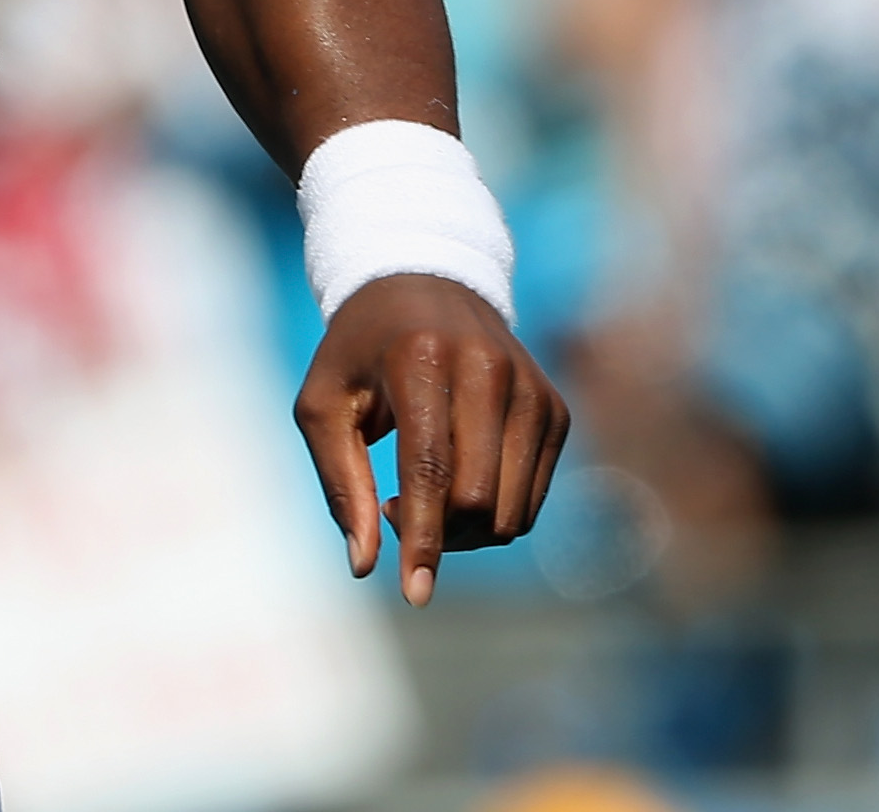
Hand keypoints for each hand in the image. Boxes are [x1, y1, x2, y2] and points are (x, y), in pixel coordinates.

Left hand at [295, 271, 568, 604]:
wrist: (422, 282)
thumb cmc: (358, 351)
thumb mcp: (323, 403)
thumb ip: (340, 482)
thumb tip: (364, 565)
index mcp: (423, 360)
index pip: (432, 470)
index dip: (423, 539)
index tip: (413, 596)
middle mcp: (491, 371)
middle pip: (478, 500)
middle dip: (436, 534)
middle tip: (391, 511)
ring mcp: (533, 390)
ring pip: (513, 510)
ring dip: (463, 531)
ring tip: (419, 495)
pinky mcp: (556, 410)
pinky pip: (532, 499)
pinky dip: (492, 514)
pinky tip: (456, 483)